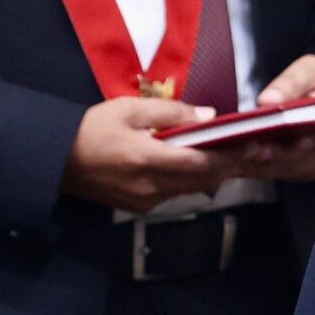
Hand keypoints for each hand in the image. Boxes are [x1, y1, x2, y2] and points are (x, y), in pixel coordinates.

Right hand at [61, 96, 241, 213]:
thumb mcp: (129, 109)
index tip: (258, 144)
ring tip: (239, 157)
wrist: (54, 159)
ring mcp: (143, 201)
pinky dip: (194, 180)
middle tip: (260, 151)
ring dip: (215, 174)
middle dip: (232, 165)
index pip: (202, 163)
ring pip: (191, 189)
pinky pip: (175, 194)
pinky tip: (206, 168)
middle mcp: (149, 187)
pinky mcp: (137, 206)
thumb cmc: (92, 128)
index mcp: (148, 161)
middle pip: (202, 180)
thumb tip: (209, 116)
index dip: (232, 156)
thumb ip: (171, 112)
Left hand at [234, 54, 314, 183]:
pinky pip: (272, 173)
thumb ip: (292, 82)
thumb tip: (268, 101)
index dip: (299, 144)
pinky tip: (233, 162)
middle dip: (271, 156)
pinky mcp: (295, 172)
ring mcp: (313, 164)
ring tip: (232, 156)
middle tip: (246, 150)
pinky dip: (251, 168)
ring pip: (282, 170)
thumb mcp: (310, 70)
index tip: (274, 143)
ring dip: (257, 165)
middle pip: (299, 160)